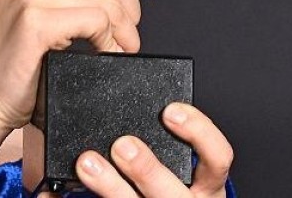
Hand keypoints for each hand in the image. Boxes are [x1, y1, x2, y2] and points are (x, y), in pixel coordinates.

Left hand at [75, 102, 233, 196]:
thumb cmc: (170, 185)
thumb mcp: (180, 165)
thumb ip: (163, 139)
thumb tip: (138, 102)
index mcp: (207, 185)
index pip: (218, 157)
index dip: (198, 133)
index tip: (170, 111)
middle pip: (173, 192)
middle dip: (147, 168)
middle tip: (123, 144)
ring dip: (110, 185)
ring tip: (87, 163)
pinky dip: (94, 196)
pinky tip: (74, 185)